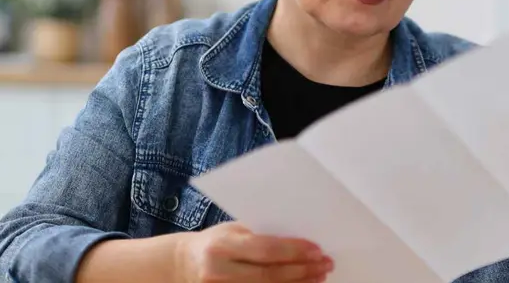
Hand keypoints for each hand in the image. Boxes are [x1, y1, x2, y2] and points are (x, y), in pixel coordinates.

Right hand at [175, 222, 333, 282]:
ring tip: (319, 277)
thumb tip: (301, 236)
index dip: (294, 251)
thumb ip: (261, 234)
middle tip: (325, 264)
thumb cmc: (216, 242)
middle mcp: (219, 272)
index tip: (317, 249)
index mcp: (221, 246)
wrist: (183, 264)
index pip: (265, 249)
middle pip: (269, 276)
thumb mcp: (233, 230)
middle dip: (302, 271)